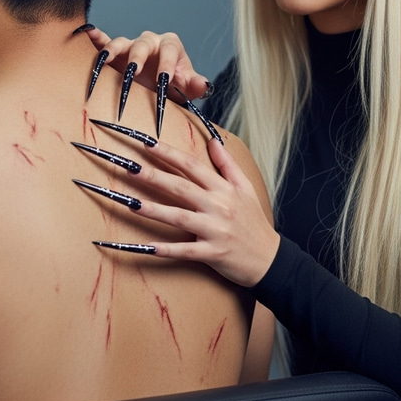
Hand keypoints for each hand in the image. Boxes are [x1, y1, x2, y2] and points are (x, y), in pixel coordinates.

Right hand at [84, 27, 212, 102]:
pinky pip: (104, 42)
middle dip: (138, 58)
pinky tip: (87, 34)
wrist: (161, 86)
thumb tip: (204, 85)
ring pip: (121, 43)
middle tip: (134, 72)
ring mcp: (131, 46)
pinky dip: (96, 38)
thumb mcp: (187, 86)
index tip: (165, 80)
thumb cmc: (175, 84)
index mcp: (170, 46)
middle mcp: (150, 42)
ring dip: (112, 50)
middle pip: (143, 45)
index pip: (170, 51)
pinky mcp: (116, 53)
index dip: (168, 64)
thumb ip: (195, 85)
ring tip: (105, 59)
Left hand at [126, 138, 279, 287]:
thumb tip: (213, 141)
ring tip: (130, 203)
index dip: (169, 154)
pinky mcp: (212, 253)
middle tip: (129, 167)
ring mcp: (214, 230)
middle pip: (180, 188)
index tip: (147, 143)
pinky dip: (165, 249)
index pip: (192, 166)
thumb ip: (228, 164)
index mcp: (223, 189)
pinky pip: (185, 251)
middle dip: (153, 176)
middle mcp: (218, 207)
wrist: (271, 259)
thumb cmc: (254, 222)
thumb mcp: (246, 188)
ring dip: (154, 210)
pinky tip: (145, 246)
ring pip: (179, 217)